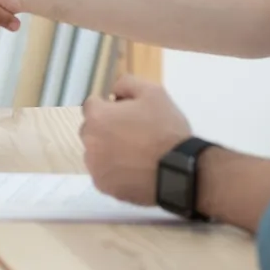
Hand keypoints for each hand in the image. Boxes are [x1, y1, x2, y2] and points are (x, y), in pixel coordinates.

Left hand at [80, 74, 191, 205]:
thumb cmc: (165, 128)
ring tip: (135, 153)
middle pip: (91, 129)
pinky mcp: (104, 186)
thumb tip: (113, 90)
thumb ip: (127, 83)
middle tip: (133, 132)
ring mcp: (95, 167)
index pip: (91, 105)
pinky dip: (114, 170)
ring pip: (95, 153)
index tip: (126, 113)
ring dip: (108, 150)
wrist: (179, 170)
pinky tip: (134, 169)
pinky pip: (103, 173)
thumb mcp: (153, 92)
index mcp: (98, 117)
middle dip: (106, 128)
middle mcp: (90, 142)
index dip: (108, 106)